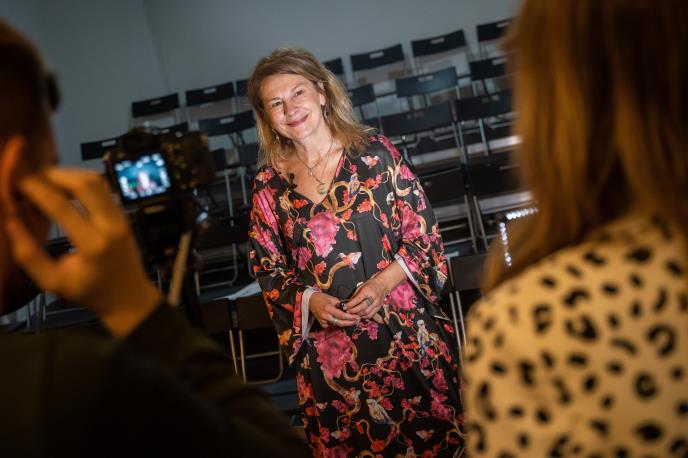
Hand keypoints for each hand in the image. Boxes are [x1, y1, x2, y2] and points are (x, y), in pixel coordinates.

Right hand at [3, 168, 161, 335]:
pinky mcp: (123, 214)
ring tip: (42, 180)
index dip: (34, 189)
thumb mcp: (53, 283)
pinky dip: (80, 180)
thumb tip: (10, 222)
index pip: (60, 206)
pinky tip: (62, 186)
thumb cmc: (90, 292)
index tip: (15, 181)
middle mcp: (111, 226)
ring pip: (96, 181)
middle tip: (29, 177)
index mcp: (93, 245)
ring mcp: (121, 218)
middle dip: (52, 174)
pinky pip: (103, 188)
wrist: (129, 296)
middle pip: (84, 183)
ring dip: (67, 174)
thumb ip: (29, 255)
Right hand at [309, 291, 359, 327]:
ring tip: (353, 321)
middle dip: (350, 322)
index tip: (357, 317)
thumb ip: (340, 305)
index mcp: (328, 308)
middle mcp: (325, 316)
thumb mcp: (332, 298)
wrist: (311, 301)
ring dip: (345, 323)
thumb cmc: (322, 298)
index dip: (350, 317)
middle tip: (357, 321)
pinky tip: (343, 321)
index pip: (342, 315)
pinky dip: (337, 323)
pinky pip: (332, 325)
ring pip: (337, 324)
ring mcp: (323, 321)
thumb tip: (348, 309)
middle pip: (340, 322)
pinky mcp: (322, 324)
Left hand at [345, 278, 386, 318]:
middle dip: (353, 311)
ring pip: (366, 312)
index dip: (350, 304)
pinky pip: (371, 315)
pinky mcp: (379, 307)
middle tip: (347, 311)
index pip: (357, 299)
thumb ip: (355, 295)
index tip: (344, 307)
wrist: (383, 284)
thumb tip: (348, 303)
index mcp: (368, 290)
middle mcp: (373, 297)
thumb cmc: (371, 284)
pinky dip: (364, 316)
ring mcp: (377, 303)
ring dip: (358, 314)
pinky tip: (360, 315)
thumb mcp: (361, 286)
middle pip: (362, 307)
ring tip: (352, 314)